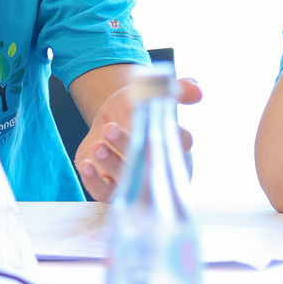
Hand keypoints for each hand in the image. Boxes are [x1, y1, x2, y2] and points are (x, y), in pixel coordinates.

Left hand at [76, 77, 201, 201]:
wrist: (112, 118)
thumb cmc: (139, 109)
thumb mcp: (155, 94)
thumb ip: (179, 90)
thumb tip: (196, 90)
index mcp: (176, 146)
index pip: (180, 143)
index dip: (171, 135)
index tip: (157, 121)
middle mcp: (158, 168)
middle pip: (149, 163)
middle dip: (129, 146)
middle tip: (109, 128)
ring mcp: (135, 182)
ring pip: (127, 181)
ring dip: (111, 163)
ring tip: (97, 145)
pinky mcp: (112, 189)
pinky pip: (105, 193)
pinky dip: (94, 181)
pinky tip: (86, 164)